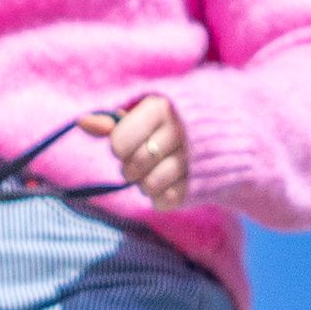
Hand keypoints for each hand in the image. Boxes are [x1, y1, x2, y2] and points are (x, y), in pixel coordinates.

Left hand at [79, 94, 191, 209]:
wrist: (228, 132)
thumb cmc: (174, 121)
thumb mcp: (147, 114)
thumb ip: (114, 121)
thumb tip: (82, 122)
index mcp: (162, 108)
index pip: (120, 142)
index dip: (119, 149)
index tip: (127, 146)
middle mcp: (180, 131)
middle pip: (134, 166)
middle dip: (131, 169)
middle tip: (142, 162)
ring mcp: (194, 159)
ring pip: (150, 186)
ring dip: (146, 184)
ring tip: (156, 172)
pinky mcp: (201, 184)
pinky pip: (166, 201)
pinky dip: (161, 198)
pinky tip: (169, 184)